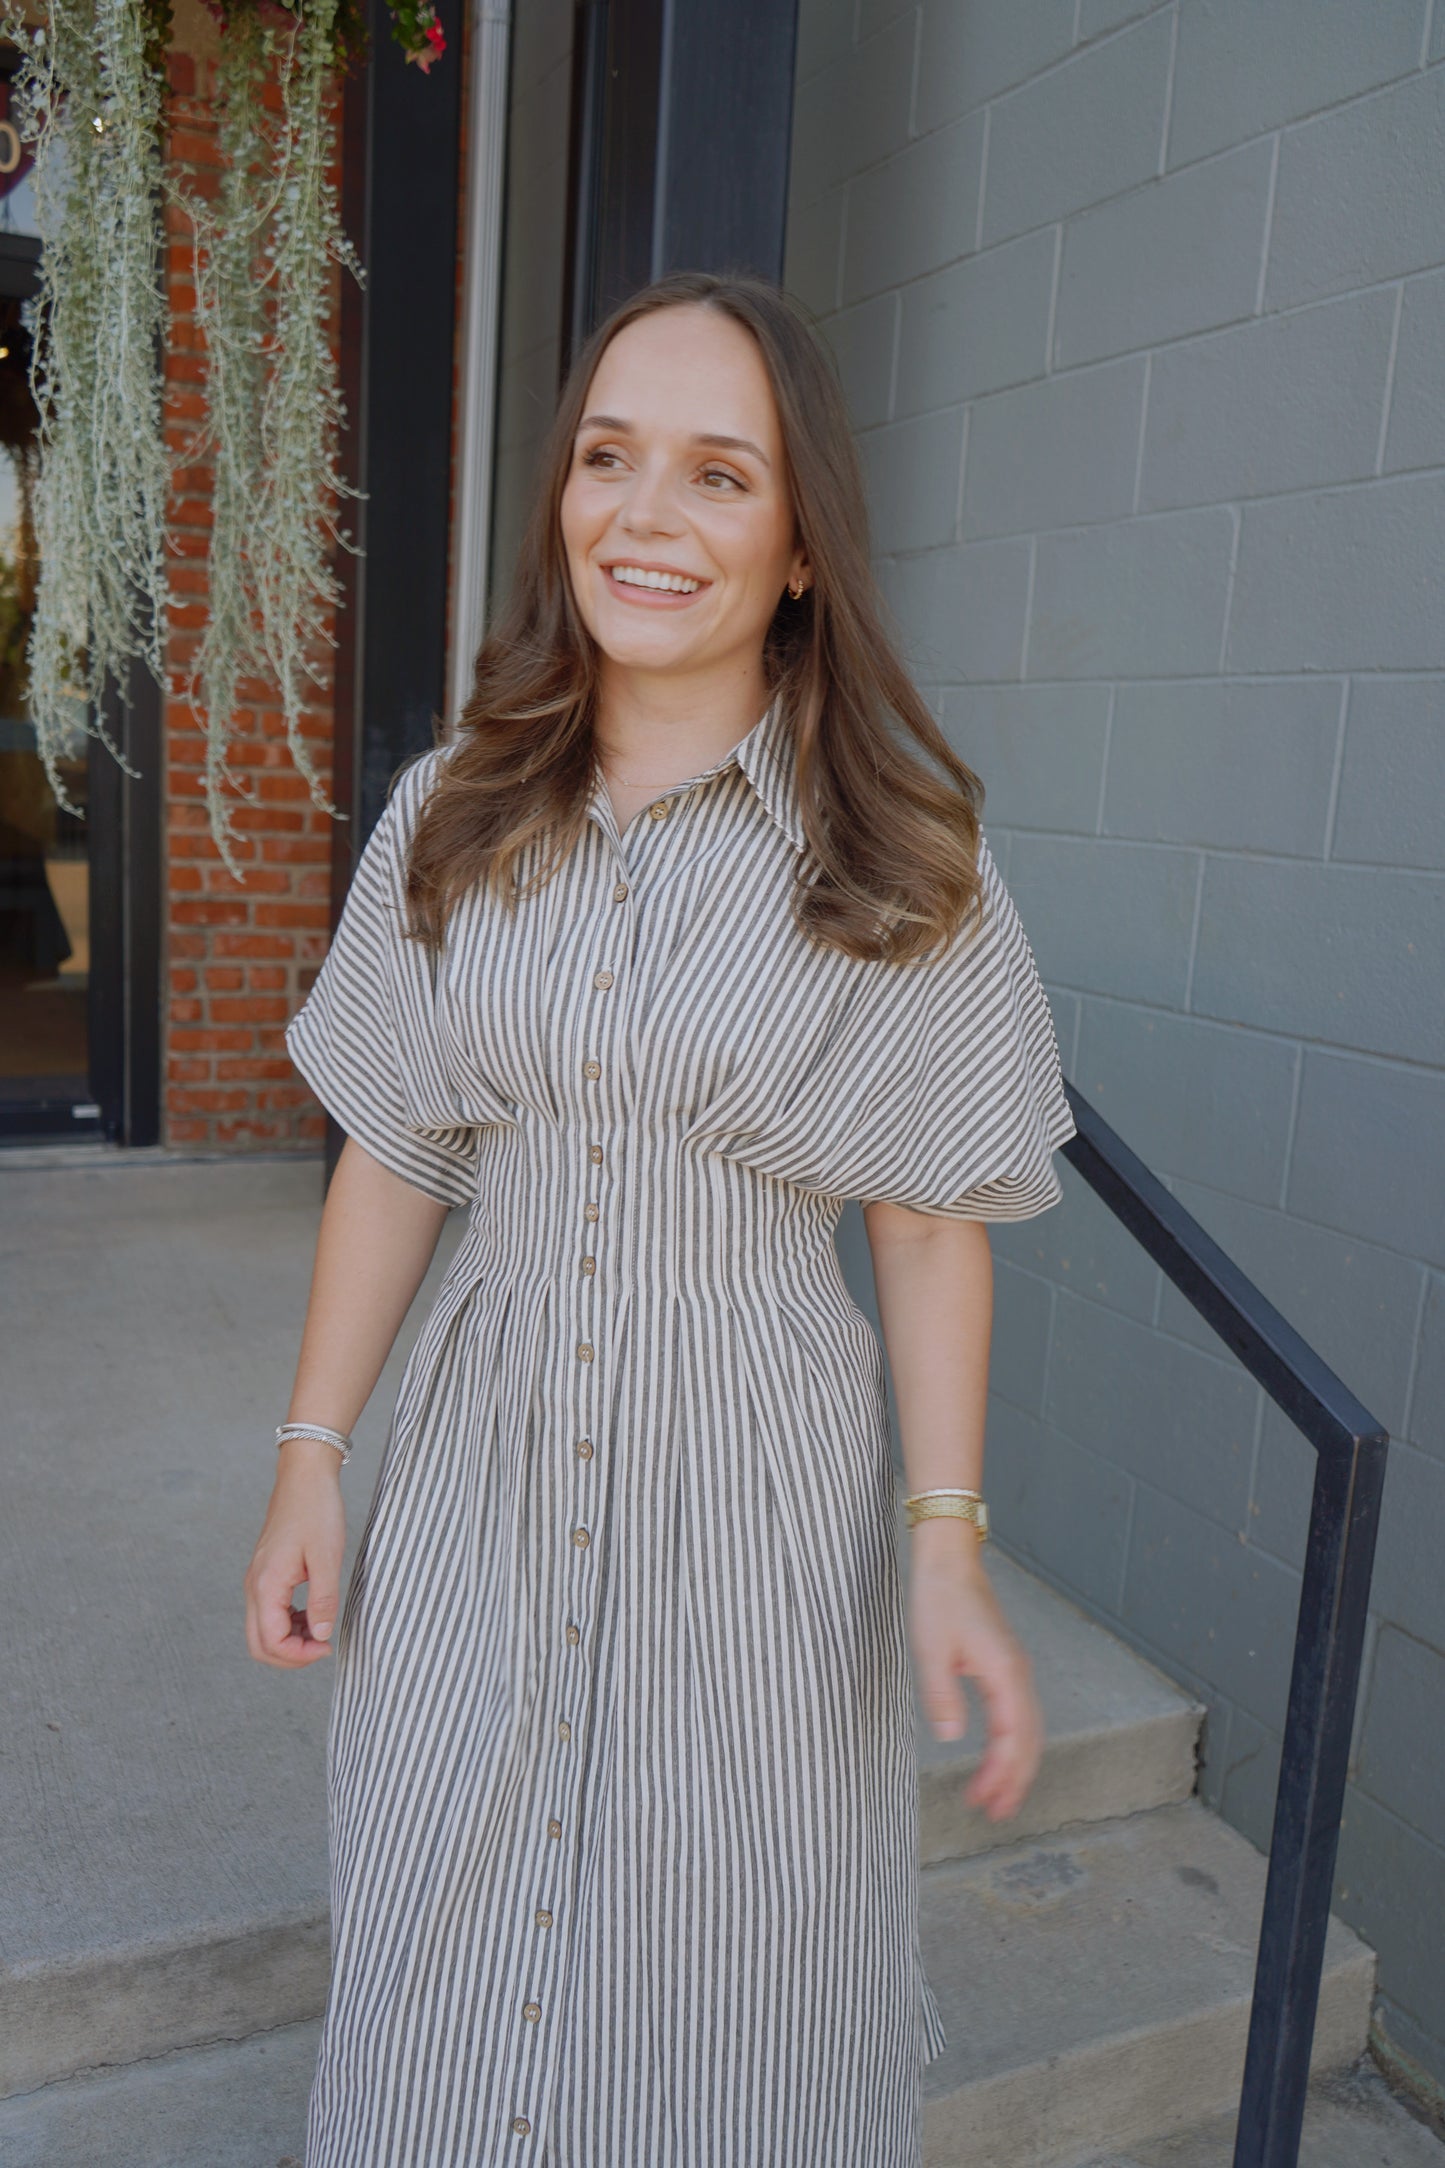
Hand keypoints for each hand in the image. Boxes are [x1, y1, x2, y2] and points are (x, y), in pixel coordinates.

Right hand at [244, 1439, 345, 1668]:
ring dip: (289, 1641)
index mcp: (266, 1585)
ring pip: (262, 1630)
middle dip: (289, 1656)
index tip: (327, 1646)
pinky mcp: (265, 1574)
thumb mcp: (327, 1557)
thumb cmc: (317, 1510)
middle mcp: (254, 1586)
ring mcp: (257, 1580)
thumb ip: (323, 1600)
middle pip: (258, 1645)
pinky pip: (269, 1613)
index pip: (271, 1643)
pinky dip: (288, 1624)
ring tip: (320, 1629)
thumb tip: (320, 1636)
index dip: (298, 1656)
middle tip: (321, 1648)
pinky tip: (312, 1614)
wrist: (305, 1476)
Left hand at [908, 1522, 1042, 1821]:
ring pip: (1028, 1729)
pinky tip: (997, 1756)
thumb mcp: (930, 1649)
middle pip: (1029, 1740)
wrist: (950, 1561)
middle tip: (995, 1815)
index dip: (1000, 1774)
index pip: (1012, 1737)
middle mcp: (1019, 1675)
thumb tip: (951, 1739)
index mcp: (1005, 1673)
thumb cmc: (939, 1599)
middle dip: (1015, 1780)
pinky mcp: (1006, 1667)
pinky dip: (1013, 1742)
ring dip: (1016, 1765)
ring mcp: (1015, 1670)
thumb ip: (942, 1695)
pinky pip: (1019, 1715)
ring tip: (997, 1797)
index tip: (981, 1801)